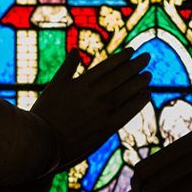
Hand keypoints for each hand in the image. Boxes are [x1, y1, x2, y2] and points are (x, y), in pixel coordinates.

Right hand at [31, 48, 150, 167]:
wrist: (42, 141)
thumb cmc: (44, 113)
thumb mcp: (54, 85)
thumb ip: (67, 67)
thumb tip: (75, 50)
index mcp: (80, 83)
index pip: (106, 66)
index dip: (121, 58)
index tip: (132, 51)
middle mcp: (93, 95)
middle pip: (119, 77)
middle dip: (135, 65)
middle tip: (147, 57)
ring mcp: (100, 112)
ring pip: (125, 92)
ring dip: (139, 82)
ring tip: (149, 75)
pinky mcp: (105, 128)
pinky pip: (126, 112)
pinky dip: (138, 103)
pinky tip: (146, 95)